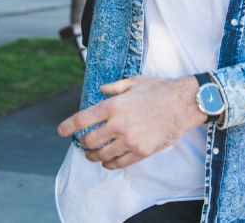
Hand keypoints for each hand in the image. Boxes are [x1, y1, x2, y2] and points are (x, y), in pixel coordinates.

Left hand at [56, 75, 206, 169]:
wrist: (183, 103)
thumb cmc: (159, 89)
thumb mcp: (134, 81)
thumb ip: (114, 87)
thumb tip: (101, 91)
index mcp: (113, 106)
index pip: (82, 120)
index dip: (68, 127)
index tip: (61, 131)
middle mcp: (118, 125)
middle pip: (89, 141)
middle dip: (83, 143)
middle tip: (83, 143)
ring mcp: (129, 140)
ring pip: (102, 155)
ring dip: (93, 156)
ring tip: (92, 155)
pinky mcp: (141, 151)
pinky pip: (119, 163)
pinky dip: (109, 164)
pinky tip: (107, 161)